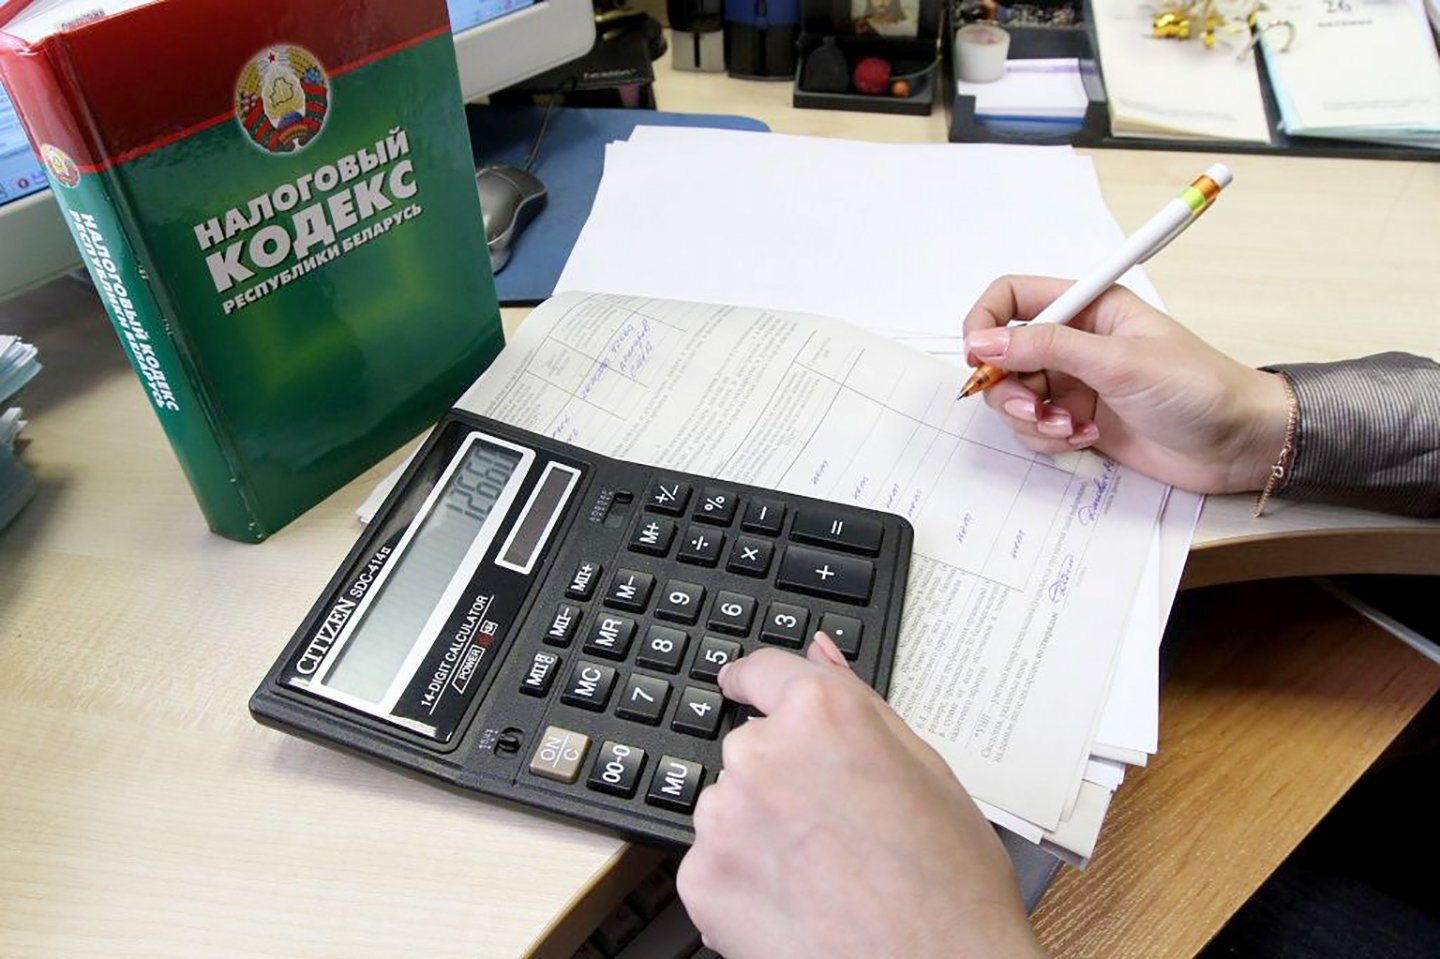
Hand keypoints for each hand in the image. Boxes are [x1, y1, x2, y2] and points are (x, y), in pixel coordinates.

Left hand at [676, 634, 1042, 958]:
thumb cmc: (949, 887)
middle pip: (753, 750)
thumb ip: (859, 704)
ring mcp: (724, 818)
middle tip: (837, 827)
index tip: (740, 684)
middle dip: (782, 779)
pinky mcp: (702, 878)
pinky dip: (744, 882)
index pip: (763, 671)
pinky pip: (715, 864)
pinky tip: (799, 903)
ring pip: (731, 809)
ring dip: (761, 832)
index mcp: (821, 714)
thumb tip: (821, 652)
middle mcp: (761, 754)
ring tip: (827, 875)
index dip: (754, 680)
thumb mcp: (926, 771)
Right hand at [963, 275, 1290, 493]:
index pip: (1013, 298)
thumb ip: (1048, 347)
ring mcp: (1076, 382)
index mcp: (1089, 306)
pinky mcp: (1079, 419)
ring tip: (1071, 428)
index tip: (979, 358)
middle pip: (1005, 355)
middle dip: (1009, 388)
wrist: (1238, 444)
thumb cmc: (1198, 388)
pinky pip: (1036, 428)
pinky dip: (1049, 438)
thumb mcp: (1119, 361)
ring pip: (1016, 397)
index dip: (985, 322)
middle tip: (1034, 409)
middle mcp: (1076, 341)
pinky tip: (1085, 438)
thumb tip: (985, 341)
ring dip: (1032, 419)